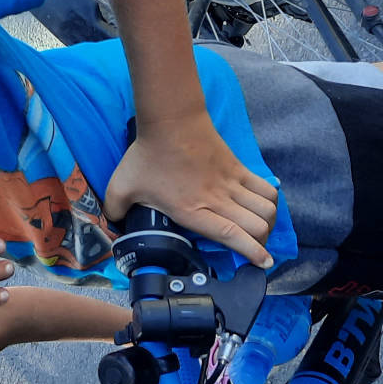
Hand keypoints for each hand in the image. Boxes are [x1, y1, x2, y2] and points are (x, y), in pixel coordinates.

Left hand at [103, 113, 278, 266]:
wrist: (171, 121)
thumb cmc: (147, 155)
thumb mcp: (120, 187)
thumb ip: (114, 211)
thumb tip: (111, 225)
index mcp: (192, 211)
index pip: (232, 236)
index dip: (252, 252)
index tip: (262, 262)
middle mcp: (218, 200)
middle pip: (258, 227)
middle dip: (262, 243)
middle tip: (257, 248)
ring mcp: (232, 183)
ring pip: (267, 209)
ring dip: (268, 222)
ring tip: (260, 230)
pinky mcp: (239, 168)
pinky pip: (266, 188)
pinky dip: (271, 201)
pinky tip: (264, 207)